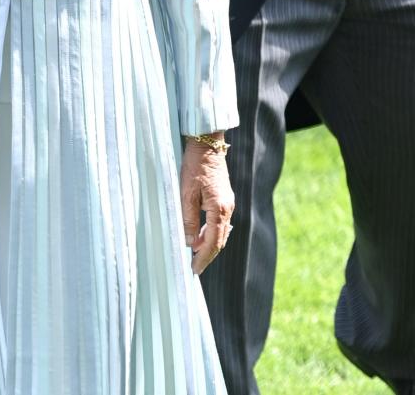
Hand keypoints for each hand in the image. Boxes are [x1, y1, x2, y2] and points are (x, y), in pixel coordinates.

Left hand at [180, 135, 233, 275]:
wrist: (207, 143)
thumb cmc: (194, 165)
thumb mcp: (186, 192)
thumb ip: (188, 218)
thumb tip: (190, 242)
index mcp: (219, 209)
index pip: (213, 242)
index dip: (203, 258)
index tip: (193, 270)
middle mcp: (227, 208)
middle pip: (220, 240)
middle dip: (207, 255)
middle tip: (194, 267)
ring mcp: (228, 203)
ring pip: (220, 232)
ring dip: (209, 244)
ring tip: (195, 255)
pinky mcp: (224, 197)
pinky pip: (219, 222)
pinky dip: (210, 232)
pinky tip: (200, 235)